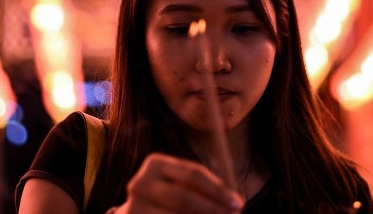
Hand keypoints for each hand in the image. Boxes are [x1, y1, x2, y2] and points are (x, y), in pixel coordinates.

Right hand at [111, 153, 243, 213]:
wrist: (135, 212)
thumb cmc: (167, 195)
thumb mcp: (181, 184)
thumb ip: (202, 187)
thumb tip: (234, 201)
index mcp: (155, 163)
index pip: (193, 173)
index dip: (218, 189)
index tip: (238, 203)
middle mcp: (140, 183)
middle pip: (183, 198)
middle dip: (212, 210)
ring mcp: (134, 206)